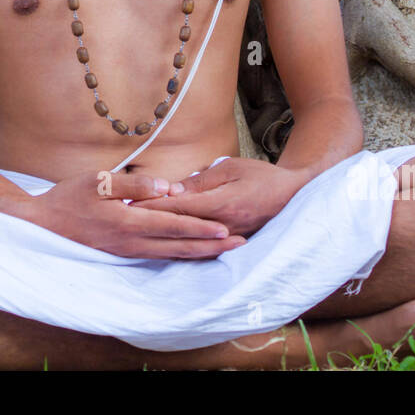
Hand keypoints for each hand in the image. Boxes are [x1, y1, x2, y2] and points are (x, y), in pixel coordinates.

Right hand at [19, 169, 248, 259]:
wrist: (41, 226)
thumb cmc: (68, 198)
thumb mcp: (98, 182)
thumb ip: (135, 186)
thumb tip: (169, 188)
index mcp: (127, 222)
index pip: (173, 226)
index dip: (201, 228)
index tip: (226, 229)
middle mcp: (131, 242)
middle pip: (179, 246)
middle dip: (211, 246)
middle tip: (240, 244)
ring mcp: (127, 252)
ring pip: (171, 254)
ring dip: (200, 252)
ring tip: (225, 250)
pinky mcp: (123, 254)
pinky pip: (159, 256)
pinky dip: (180, 254)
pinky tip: (192, 252)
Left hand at [126, 158, 309, 238]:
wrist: (293, 197)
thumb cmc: (261, 176)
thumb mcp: (231, 168)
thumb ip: (201, 180)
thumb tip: (173, 189)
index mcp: (220, 203)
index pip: (178, 206)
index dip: (152, 205)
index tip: (128, 203)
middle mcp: (221, 225)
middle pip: (178, 225)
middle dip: (150, 222)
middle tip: (122, 219)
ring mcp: (225, 237)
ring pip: (186, 239)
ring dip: (161, 234)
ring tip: (135, 232)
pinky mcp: (229, 244)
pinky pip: (199, 246)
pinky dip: (179, 244)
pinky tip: (163, 244)